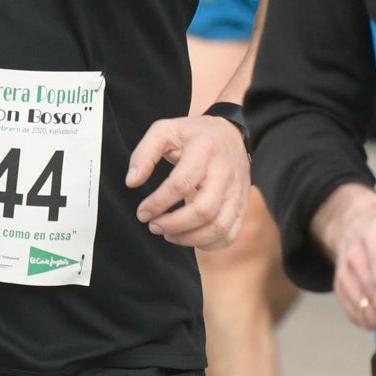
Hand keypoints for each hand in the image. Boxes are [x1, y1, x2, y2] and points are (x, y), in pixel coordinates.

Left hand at [129, 113, 252, 250]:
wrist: (230, 134)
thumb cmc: (193, 135)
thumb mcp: (165, 131)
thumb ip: (144, 154)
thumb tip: (132, 182)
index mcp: (204, 150)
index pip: (181, 184)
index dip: (158, 203)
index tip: (142, 213)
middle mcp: (225, 172)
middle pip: (203, 210)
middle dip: (173, 225)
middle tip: (154, 226)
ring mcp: (237, 191)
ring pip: (218, 227)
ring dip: (189, 238)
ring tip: (169, 234)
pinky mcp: (242, 205)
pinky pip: (229, 234)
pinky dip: (208, 244)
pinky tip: (189, 237)